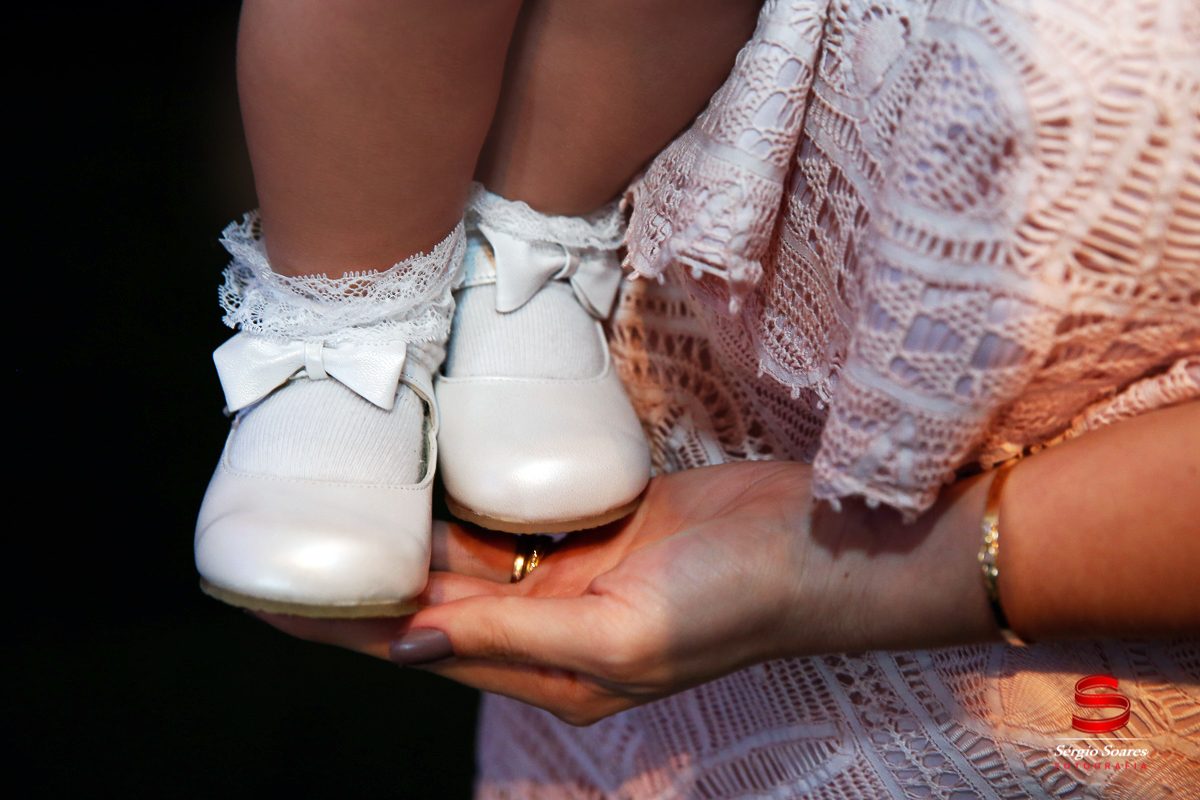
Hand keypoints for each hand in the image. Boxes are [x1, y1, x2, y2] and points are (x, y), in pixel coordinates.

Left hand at [261, 461, 860, 724]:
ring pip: (461, 555)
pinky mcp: (593, 528)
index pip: (418, 648)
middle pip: (428, 601)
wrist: (819, 542)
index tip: (268, 598)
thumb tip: (405, 647)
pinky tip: (417, 470)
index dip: (342, 627)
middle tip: (280, 534)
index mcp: (550, 672)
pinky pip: (508, 514)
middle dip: (358, 576)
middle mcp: (549, 627)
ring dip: (402, 533)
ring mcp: (570, 574)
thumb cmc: (737, 600)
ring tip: (331, 498)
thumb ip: (512, 637)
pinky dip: (459, 498)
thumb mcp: (621, 634)